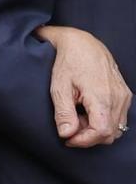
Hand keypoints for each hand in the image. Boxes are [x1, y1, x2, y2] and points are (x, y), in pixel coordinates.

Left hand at [40, 25, 130, 147]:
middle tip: (69, 126)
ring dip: (95, 129)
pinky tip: (86, 111)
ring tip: (77, 117)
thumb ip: (63, 113)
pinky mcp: (124, 94)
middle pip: (110, 133)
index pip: (102, 131)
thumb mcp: (59, 87)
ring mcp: (124, 96)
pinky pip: (118, 117)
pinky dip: (103, 121)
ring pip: (115, 127)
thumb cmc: (69, 62)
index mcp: (102, 96)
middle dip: (88, 136)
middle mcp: (118, 97)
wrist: (82, 43)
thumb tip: (66, 134)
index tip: (67, 139)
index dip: (84, 140)